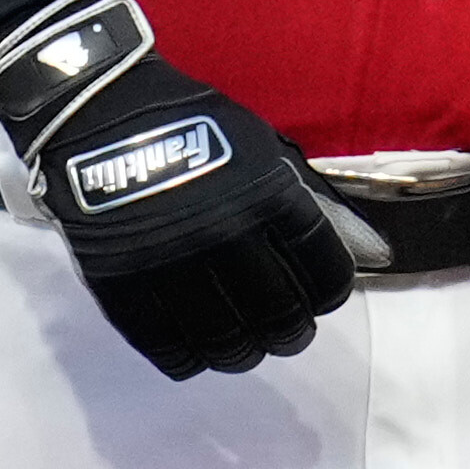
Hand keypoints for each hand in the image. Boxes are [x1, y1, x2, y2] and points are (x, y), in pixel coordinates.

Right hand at [0, 0, 360, 383]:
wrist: (97, 108)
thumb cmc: (192, 125)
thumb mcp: (263, 149)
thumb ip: (311, 204)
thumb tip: (372, 254)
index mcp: (267, 194)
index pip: (321, 268)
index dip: (329, 293)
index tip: (321, 299)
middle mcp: (225, 232)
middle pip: (278, 312)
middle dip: (291, 332)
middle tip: (286, 333)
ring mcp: (171, 261)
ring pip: (224, 338)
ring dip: (243, 352)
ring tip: (244, 348)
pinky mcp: (122, 280)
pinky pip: (163, 343)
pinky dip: (186, 360)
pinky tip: (196, 357)